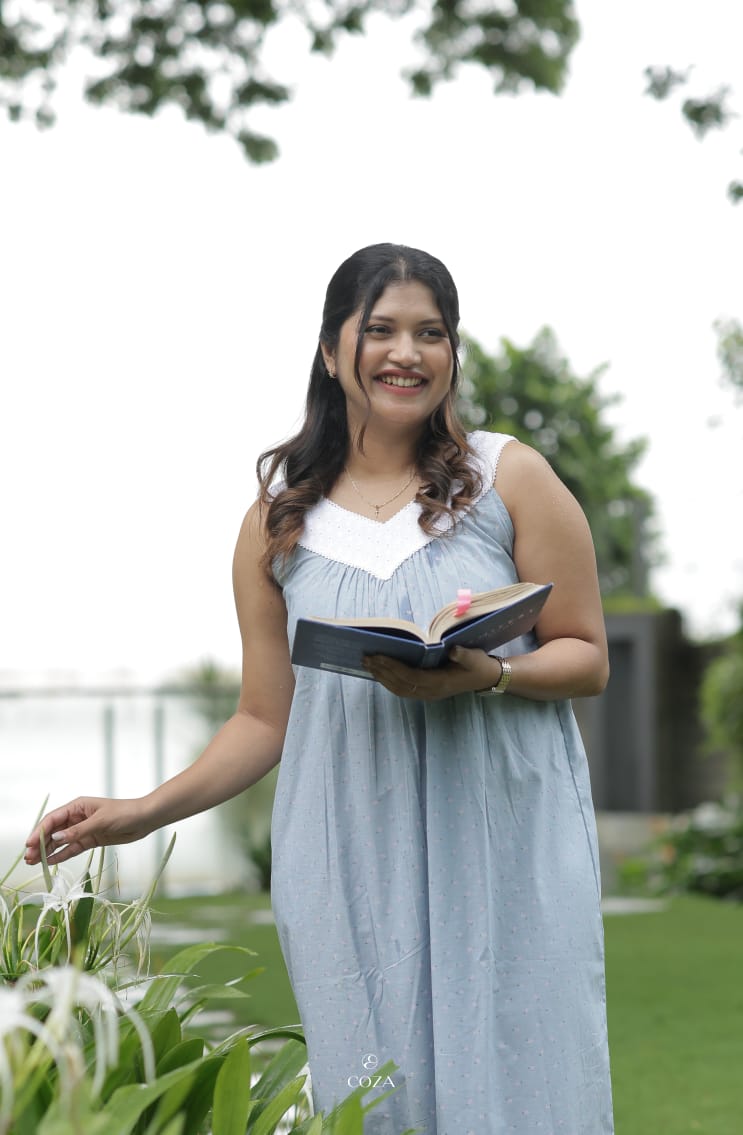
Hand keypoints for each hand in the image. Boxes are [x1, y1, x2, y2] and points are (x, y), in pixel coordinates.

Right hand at [24, 797, 151, 865]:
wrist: (145, 819)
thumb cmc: (125, 813)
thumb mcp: (100, 821)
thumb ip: (78, 831)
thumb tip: (57, 838)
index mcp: (78, 806)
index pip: (53, 819)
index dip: (40, 830)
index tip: (30, 843)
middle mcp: (77, 817)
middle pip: (54, 831)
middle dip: (40, 843)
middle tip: (29, 857)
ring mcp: (83, 829)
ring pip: (61, 841)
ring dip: (48, 851)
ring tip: (34, 862)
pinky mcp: (90, 840)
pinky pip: (72, 848)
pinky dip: (61, 855)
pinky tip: (51, 862)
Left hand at [363, 646, 498, 701]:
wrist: (485, 678)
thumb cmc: (478, 664)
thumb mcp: (474, 657)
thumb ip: (463, 654)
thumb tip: (452, 650)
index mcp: (440, 682)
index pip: (411, 676)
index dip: (393, 668)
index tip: (378, 656)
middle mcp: (431, 691)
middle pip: (400, 684)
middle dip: (382, 672)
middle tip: (365, 658)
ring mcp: (428, 694)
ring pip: (399, 689)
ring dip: (382, 678)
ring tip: (368, 665)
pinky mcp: (426, 692)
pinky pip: (403, 690)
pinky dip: (389, 682)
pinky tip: (380, 672)